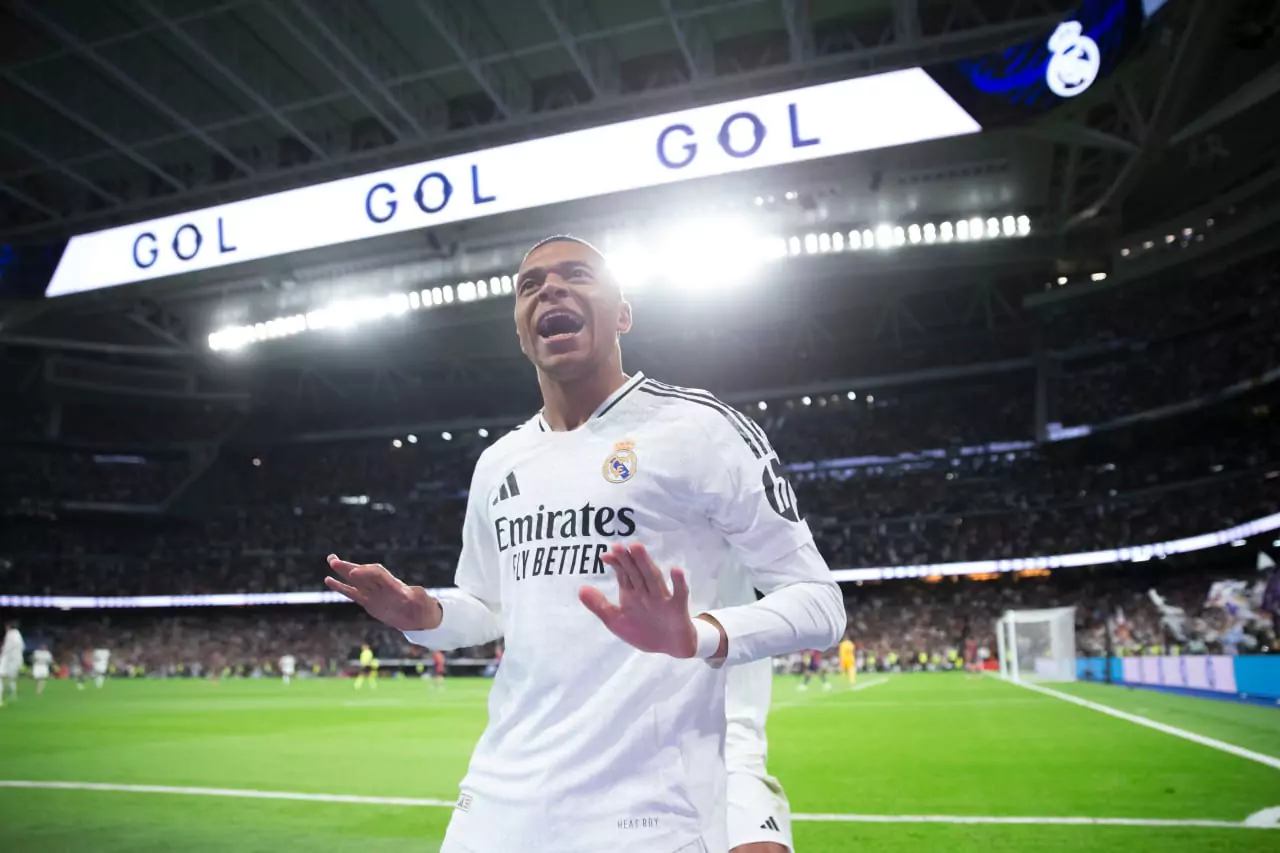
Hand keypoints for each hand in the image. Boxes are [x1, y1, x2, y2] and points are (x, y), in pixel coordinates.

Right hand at [325, 554, 440, 631]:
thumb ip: (418, 597)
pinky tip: (329, 580)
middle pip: (364, 573)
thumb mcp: (424, 602)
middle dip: (349, 567)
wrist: (420, 617)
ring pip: (356, 580)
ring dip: (343, 571)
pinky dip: (341, 587)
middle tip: (334, 560)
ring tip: (331, 560)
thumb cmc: (425, 608)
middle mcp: (382, 587)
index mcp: (394, 585)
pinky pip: (352, 593)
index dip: (366, 573)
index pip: (378, 575)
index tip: (353, 573)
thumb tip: (413, 594)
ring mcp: (374, 594)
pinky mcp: (368, 602)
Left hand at [579, 543, 697, 658]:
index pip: (623, 574)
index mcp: (632, 593)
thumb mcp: (617, 621)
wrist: (670, 647)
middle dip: (627, 559)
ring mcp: (662, 598)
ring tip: (637, 548)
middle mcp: (647, 592)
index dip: (615, 564)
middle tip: (618, 545)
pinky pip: (679, 594)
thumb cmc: (644, 630)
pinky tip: (676, 570)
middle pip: (636, 573)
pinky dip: (678, 583)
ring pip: (653, 578)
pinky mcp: (677, 608)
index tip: (605, 555)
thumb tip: (580, 589)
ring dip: (646, 563)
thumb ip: (600, 606)